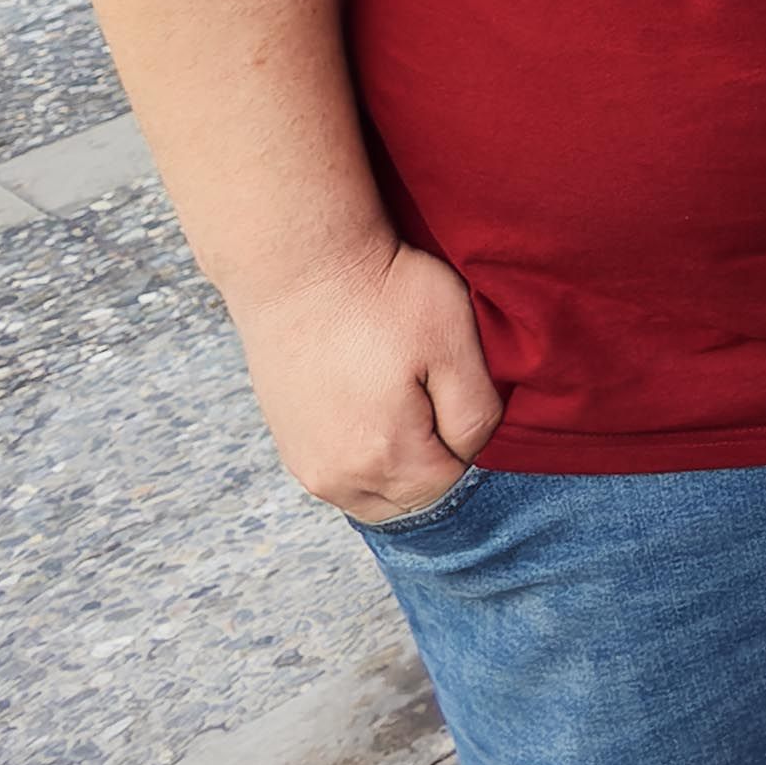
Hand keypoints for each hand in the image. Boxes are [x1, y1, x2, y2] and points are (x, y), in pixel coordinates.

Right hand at [231, 240, 502, 521]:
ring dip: (397, 465)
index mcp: (385, 459)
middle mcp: (337, 480)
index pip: (452, 481)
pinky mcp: (289, 445)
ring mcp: (306, 466)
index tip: (454, 385)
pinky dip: (363, 456)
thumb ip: (476, 415)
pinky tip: (370, 406)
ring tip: (400, 400)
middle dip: (433, 460)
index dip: (467, 436)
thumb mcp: (455, 344)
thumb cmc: (383, 295)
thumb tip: (470, 452)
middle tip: (430, 392)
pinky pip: (341, 477)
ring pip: (374, 495)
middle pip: (411, 499)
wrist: (299, 265)